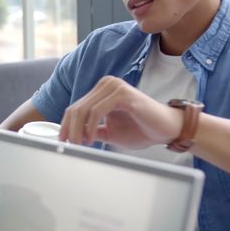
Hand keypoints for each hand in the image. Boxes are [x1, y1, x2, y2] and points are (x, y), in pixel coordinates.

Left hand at [58, 76, 183, 148]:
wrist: (167, 129)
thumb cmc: (142, 129)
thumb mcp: (109, 132)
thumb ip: (92, 131)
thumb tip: (73, 138)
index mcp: (101, 91)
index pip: (75, 107)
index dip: (65, 126)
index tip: (62, 142)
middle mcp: (106, 84)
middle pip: (76, 108)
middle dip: (69, 130)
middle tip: (69, 146)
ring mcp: (114, 86)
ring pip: (83, 109)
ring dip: (78, 130)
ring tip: (81, 145)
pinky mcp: (122, 93)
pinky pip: (97, 111)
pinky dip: (90, 126)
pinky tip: (91, 139)